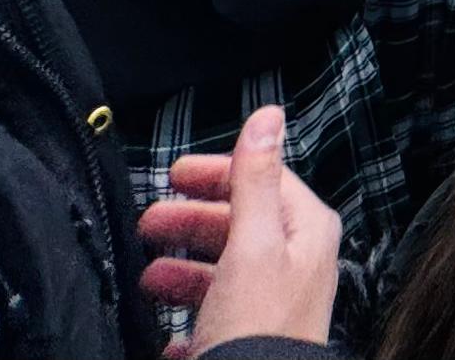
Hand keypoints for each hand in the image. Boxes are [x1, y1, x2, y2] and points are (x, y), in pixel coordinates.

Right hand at [139, 103, 340, 350]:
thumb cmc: (258, 326)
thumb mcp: (253, 242)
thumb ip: (255, 179)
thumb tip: (268, 116)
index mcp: (306, 232)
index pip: (264, 181)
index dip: (218, 173)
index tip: (176, 174)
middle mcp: (297, 265)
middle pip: (239, 226)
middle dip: (191, 223)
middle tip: (148, 223)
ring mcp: (274, 306)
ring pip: (223, 274)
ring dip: (183, 272)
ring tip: (148, 278)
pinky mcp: (252, 343)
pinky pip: (214, 323)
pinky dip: (187, 323)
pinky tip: (168, 333)